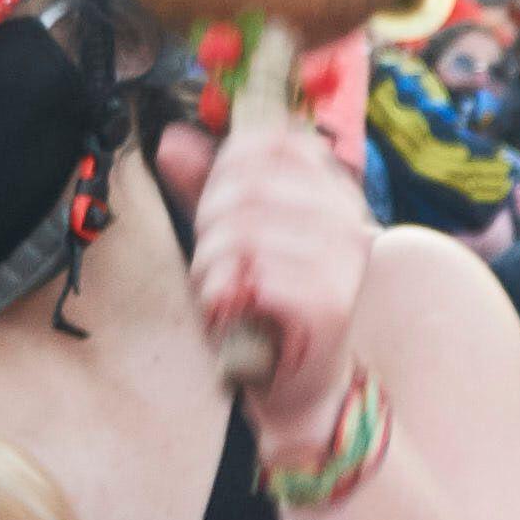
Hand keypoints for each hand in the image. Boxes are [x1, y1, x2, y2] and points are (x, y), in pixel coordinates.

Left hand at [188, 88, 375, 436]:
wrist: (295, 381)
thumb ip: (207, 185)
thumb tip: (172, 139)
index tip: (214, 202)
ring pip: (246, 231)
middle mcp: (348, 220)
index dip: (227, 164)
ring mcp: (344, 261)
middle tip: (210, 259)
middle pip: (250, 185)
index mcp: (334, 193)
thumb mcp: (232, 234)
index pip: (274, 142)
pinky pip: (256, 275)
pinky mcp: (331, 303)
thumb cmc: (262, 303)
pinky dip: (227, 294)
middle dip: (209, 222)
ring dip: (211, 265)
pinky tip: (230, 309)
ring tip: (218, 290)